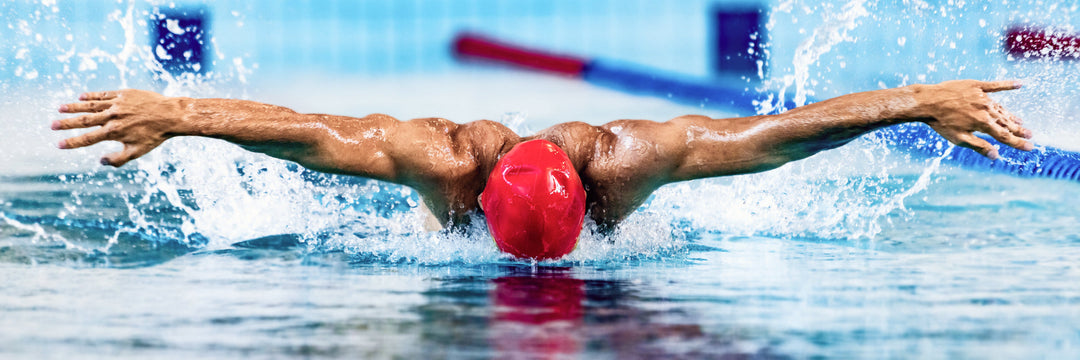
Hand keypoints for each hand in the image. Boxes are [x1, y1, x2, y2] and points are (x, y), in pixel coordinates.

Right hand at [53, 89, 187, 166]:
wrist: (170, 115)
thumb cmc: (155, 135)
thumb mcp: (138, 151)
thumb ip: (118, 159)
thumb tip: (100, 162)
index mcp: (114, 132)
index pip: (87, 139)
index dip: (71, 142)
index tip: (58, 144)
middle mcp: (112, 117)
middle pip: (84, 120)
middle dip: (66, 123)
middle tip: (51, 125)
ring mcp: (117, 104)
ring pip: (91, 105)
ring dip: (74, 107)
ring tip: (61, 108)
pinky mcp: (123, 94)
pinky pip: (103, 94)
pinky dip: (92, 96)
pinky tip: (81, 97)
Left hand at [915, 80, 1032, 159]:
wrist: (927, 101)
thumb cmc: (940, 123)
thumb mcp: (959, 138)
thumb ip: (979, 146)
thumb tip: (996, 155)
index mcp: (983, 123)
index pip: (1005, 136)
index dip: (1018, 142)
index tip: (1030, 146)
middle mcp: (986, 109)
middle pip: (1006, 122)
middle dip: (1019, 130)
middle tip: (1030, 135)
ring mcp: (982, 96)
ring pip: (1001, 108)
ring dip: (1011, 115)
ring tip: (1020, 121)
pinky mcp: (976, 85)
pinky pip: (995, 85)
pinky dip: (1008, 84)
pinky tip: (1019, 84)